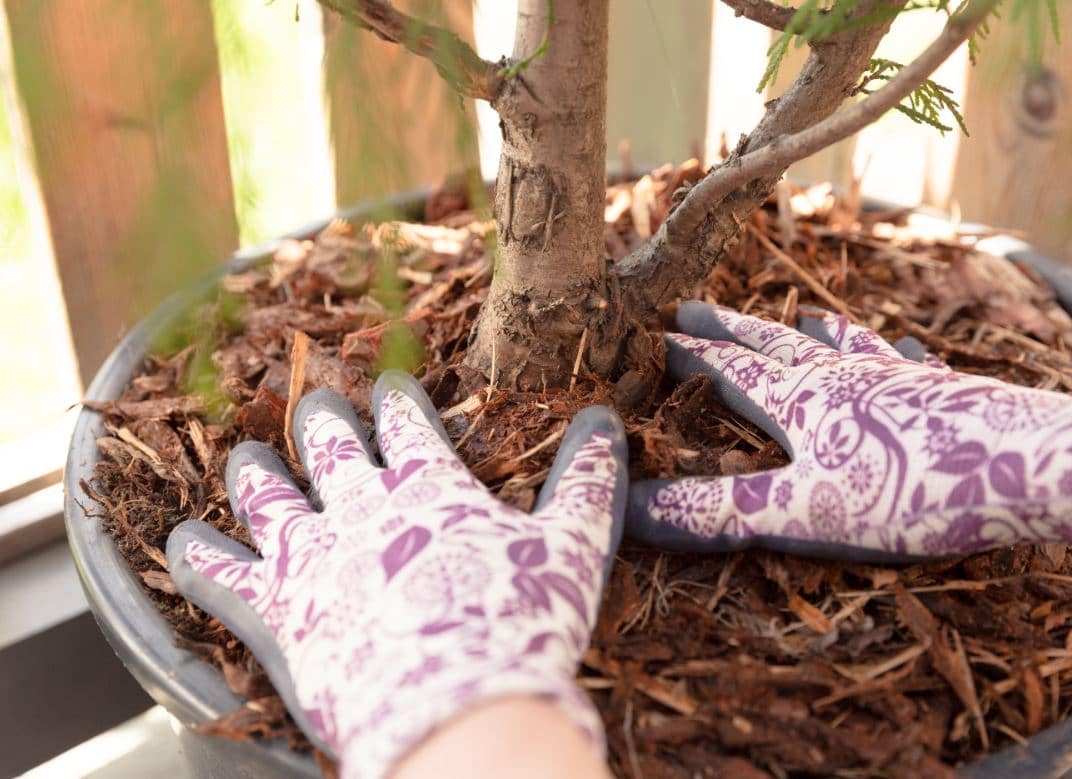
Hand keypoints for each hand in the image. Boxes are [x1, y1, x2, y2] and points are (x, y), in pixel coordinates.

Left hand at [167, 370, 627, 778]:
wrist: (461, 711)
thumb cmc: (522, 626)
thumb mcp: (574, 547)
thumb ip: (587, 481)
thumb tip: (607, 420)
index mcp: (430, 486)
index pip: (405, 421)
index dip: (397, 399)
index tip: (390, 386)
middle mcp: (361, 507)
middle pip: (329, 445)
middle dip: (323, 421)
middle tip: (318, 408)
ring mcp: (311, 556)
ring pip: (267, 494)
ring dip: (256, 472)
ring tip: (248, 457)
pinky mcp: (274, 611)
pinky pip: (218, 573)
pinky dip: (196, 554)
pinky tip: (180, 540)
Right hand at [626, 303, 1071, 563]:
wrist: (1037, 465)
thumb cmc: (914, 490)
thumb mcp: (806, 511)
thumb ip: (722, 510)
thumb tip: (631, 509)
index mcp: (802, 402)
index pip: (728, 370)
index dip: (688, 355)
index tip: (652, 335)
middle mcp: (843, 376)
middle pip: (774, 346)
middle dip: (731, 329)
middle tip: (694, 306)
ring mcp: (897, 379)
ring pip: (841, 345)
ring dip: (811, 332)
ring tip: (799, 316)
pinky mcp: (945, 392)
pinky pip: (908, 362)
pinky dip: (893, 351)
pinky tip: (901, 346)